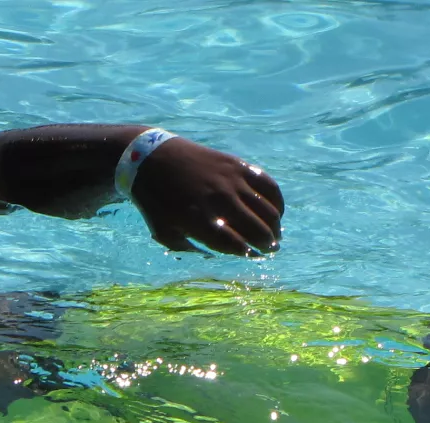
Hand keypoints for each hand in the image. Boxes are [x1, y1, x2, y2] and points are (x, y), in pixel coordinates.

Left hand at [129, 137, 284, 255]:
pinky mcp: (237, 165)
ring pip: (267, 209)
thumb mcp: (163, 232)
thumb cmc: (155, 200)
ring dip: (275, 226)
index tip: (254, 256)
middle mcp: (219, 200)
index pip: (236, 244)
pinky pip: (268, 185)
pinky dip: (277, 201)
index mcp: (199, 220)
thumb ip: (188, 249)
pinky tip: (277, 212)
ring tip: (274, 235)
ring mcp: (231, 181)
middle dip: (267, 243)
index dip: (249, 253)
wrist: (152, 157)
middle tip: (270, 249)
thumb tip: (216, 256)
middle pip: (256, 229)